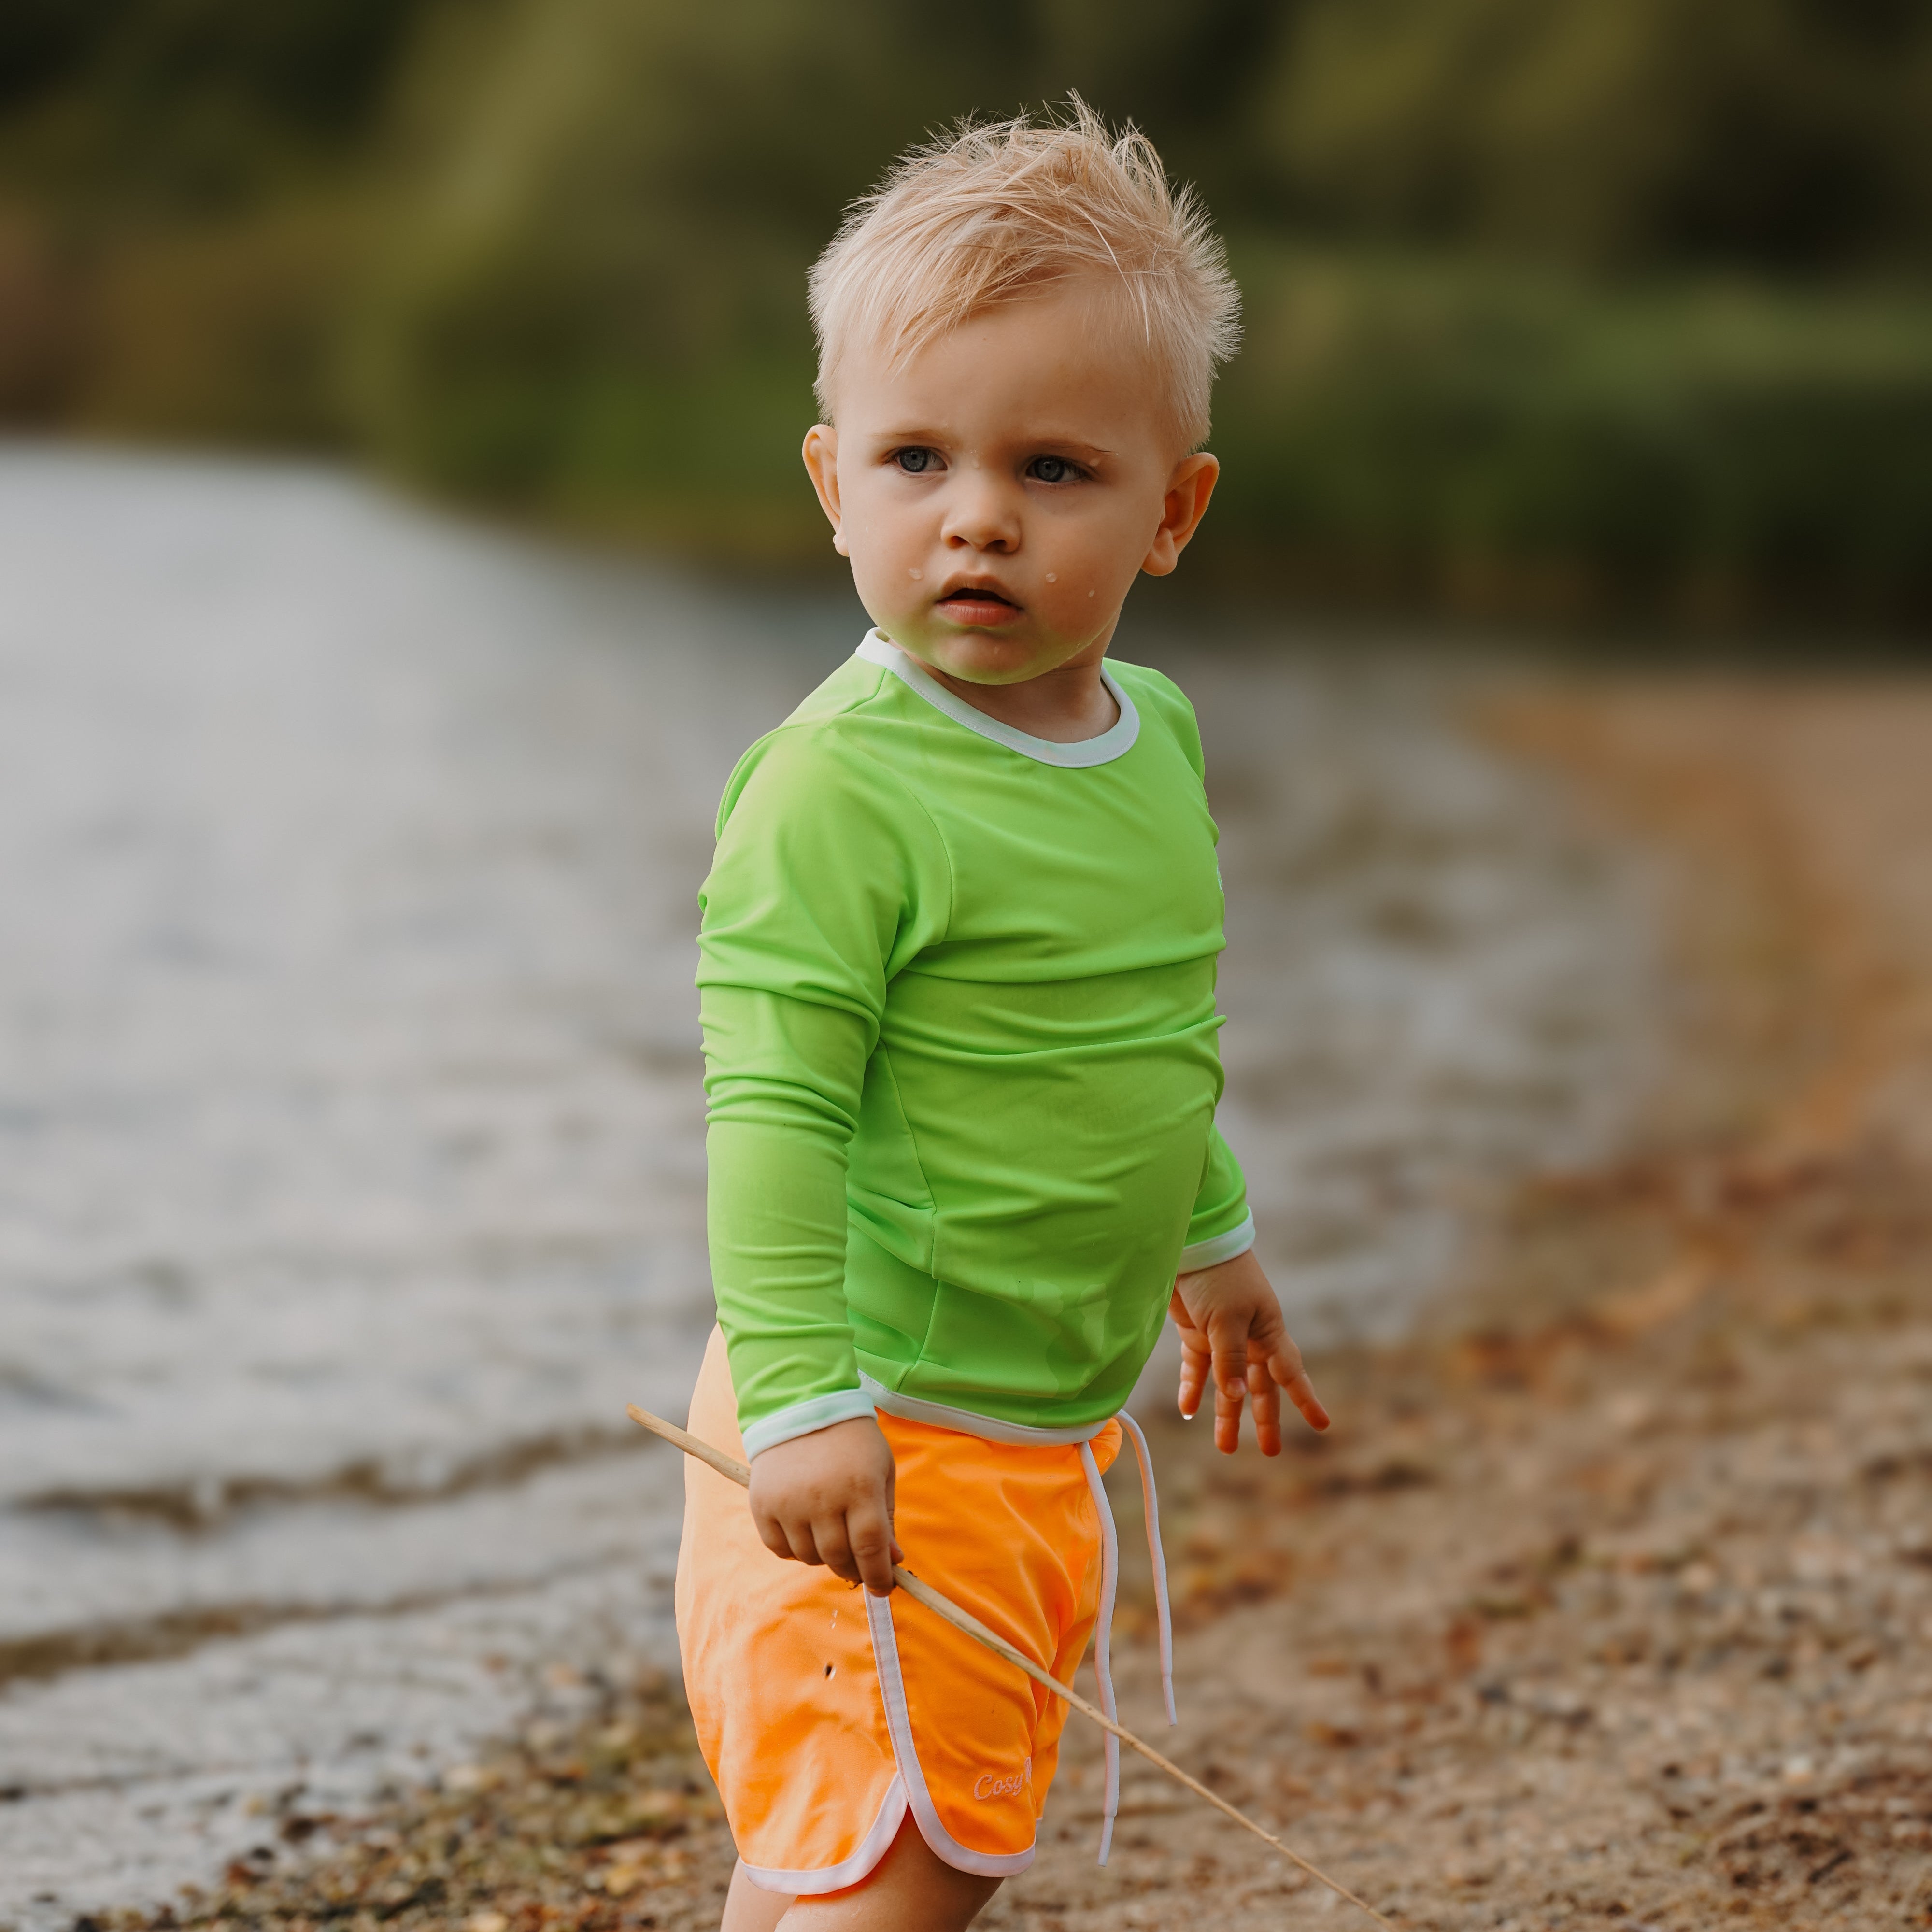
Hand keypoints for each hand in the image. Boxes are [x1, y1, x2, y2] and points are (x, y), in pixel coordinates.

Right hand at [747, 1414, 902, 1593]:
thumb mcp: (880, 1470)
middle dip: (854, 1568)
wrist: (801, 1405)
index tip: (884, 1588)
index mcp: (859, 1487)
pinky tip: (805, 1527)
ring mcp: (789, 1503)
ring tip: (830, 1531)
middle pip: (839, 1557)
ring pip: (809, 1557)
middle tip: (859, 1564)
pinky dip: (795, 1548)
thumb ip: (886, 1518)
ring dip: (824, 1556)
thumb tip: (892, 1562)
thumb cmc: (852, 1440)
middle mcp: (822, 1498)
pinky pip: (780, 1548)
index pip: (870, 1548)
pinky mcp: (763, 1505)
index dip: (878, 1575)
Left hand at [1172, 1248, 1329, 1453]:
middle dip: (1265, 1418)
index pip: (1291, 1372)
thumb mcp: (1226, 1319)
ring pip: (1228, 1384)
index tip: (1322, 1425)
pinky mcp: (1197, 1331)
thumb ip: (1230, 1359)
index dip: (1306, 1399)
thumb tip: (1236, 1398)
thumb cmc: (1218, 1277)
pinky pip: (1198, 1367)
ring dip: (1227, 1413)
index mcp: (1268, 1331)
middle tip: (1270, 1450)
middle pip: (1260, 1387)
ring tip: (1225, 1446)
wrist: (1190, 1243)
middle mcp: (1250, 1338)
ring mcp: (1223, 1336)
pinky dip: (1194, 1387)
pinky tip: (1188, 1409)